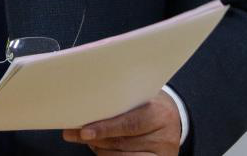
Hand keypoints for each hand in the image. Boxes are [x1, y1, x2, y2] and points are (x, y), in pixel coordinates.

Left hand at [61, 92, 181, 153]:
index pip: (129, 123)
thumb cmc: (150, 103)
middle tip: (75, 134)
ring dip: (99, 148)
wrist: (172, 116)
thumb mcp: (140, 96)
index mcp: (160, 112)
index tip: (84, 131)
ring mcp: (163, 152)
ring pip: (122, 155)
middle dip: (96, 138)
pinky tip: (100, 148)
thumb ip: (120, 101)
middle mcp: (165, 135)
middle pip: (123, 141)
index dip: (105, 128)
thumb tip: (87, 106)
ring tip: (86, 139)